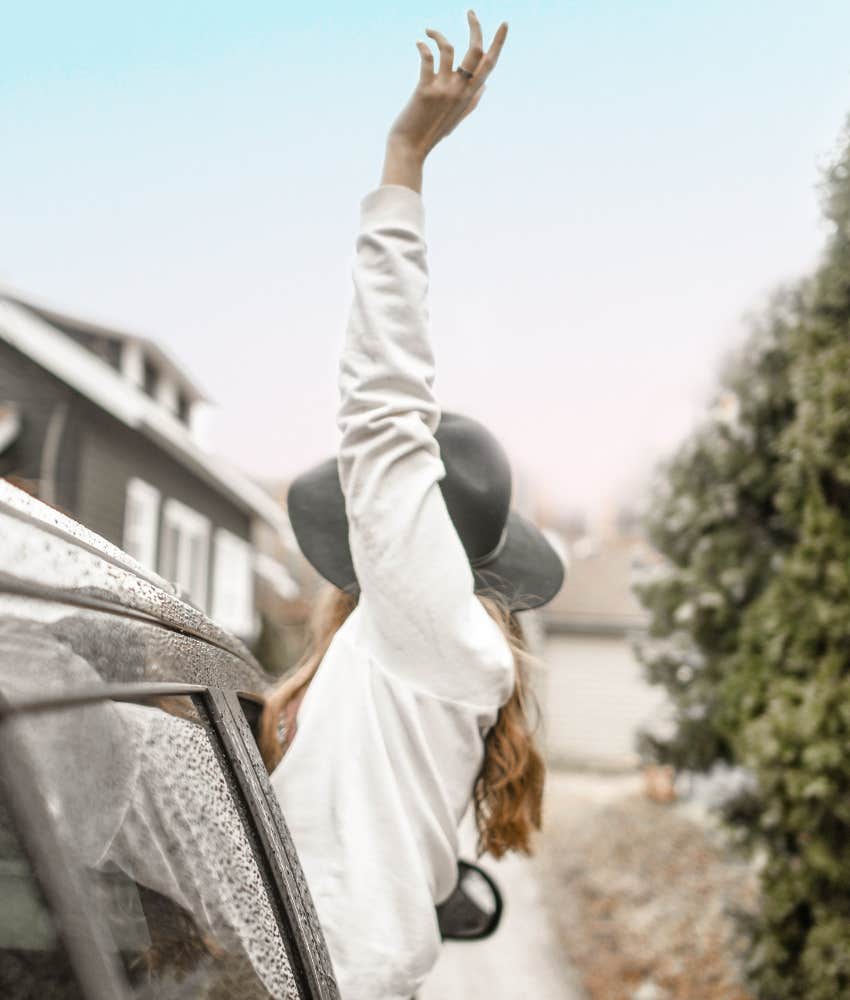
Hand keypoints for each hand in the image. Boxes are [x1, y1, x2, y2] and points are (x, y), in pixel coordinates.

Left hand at [381, 11, 508, 190]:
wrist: (410, 149)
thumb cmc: (431, 131)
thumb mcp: (457, 118)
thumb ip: (473, 101)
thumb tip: (486, 85)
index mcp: (469, 95)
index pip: (489, 64)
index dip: (498, 43)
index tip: (503, 23)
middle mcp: (460, 90)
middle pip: (475, 51)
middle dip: (475, 27)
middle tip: (470, 11)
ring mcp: (444, 90)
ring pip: (449, 49)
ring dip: (439, 34)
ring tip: (429, 31)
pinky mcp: (425, 90)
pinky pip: (427, 59)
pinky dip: (423, 46)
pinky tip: (419, 43)